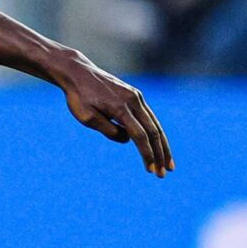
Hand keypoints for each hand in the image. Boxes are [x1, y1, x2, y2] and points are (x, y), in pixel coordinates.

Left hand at [52, 54, 172, 176]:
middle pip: (153, 131)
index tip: (151, 170)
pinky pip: (148, 117)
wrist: (79, 73)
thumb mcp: (86, 117)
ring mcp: (136, 97)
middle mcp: (133, 101)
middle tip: (164, 173)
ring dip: (162, 146)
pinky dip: (155, 133)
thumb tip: (128, 140)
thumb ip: (108, 130)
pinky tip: (158, 147)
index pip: (139, 136)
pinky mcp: (135, 95)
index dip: (147, 154)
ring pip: (155, 124)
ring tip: (168, 164)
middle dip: (160, 154)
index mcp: (120, 108)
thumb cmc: (79, 97)